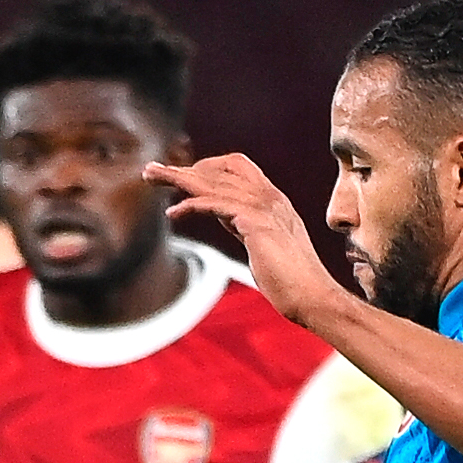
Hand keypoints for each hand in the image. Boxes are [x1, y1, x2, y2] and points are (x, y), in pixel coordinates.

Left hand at [142, 153, 345, 325]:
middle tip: (151, 171)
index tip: (182, 177)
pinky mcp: (256, 224)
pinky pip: (216, 204)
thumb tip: (232, 221)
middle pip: (220, 169)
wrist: (312, 297)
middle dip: (184, 169)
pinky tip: (173, 212)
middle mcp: (269, 197)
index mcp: (273, 200)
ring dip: (178, 178)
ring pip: (213, 183)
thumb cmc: (290, 280)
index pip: (237, 166)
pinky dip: (191, 204)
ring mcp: (264, 208)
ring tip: (150, 177)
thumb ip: (249, 226)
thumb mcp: (265, 244)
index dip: (207, 168)